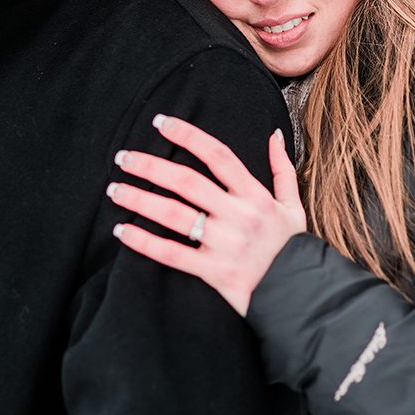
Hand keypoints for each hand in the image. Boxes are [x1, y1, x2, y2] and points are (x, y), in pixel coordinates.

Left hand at [108, 115, 306, 315]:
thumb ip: (282, 169)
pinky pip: (172, 254)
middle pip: (187, 182)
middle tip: (124, 158)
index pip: (218, 155)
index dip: (188, 135)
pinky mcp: (213, 271)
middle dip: (151, 166)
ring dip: (140, 200)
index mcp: (255, 195)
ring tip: (116, 190)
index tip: (161, 122)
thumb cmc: (290, 247)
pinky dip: (144, 242)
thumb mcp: (292, 205)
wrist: (299, 292)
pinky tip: (123, 231)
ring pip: (174, 215)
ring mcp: (225, 243)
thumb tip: (274, 135)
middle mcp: (239, 215)